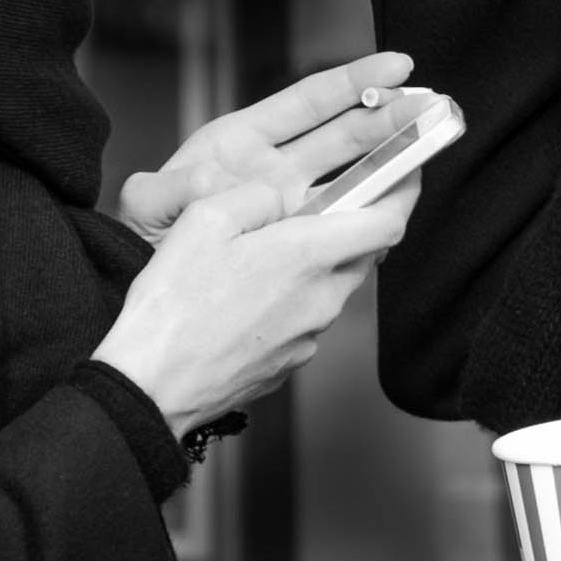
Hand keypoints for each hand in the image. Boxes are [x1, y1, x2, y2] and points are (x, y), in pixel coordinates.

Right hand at [92, 171, 419, 436]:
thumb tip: (279, 195)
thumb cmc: (173, 308)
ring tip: (269, 251)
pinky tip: (249, 294)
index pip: (388, 221)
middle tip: (325, 204)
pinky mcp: (292, 361)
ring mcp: (311, 336)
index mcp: (307, 256)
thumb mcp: (204, 220)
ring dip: (317, 263)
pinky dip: (293, 297)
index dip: (404, 192)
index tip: (407, 173)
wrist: (153, 387)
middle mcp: (321, 298)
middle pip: (363, 253)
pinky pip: (308, 316)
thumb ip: (255, 196)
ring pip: (333, 285)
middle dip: (353, 225)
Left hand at [117, 50, 415, 240]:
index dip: (355, 81)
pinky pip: (345, 228)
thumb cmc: (143, 239)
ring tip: (431, 148)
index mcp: (242, 142)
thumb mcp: (145, 207)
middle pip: (346, 135)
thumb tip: (208, 184)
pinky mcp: (302, 245)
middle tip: (434, 108)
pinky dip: (373, 218)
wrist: (148, 293)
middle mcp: (277, 170)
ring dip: (394, 162)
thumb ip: (167, 191)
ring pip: (355, 180)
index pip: (309, 102)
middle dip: (392, 118)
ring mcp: (294, 208)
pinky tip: (399, 210)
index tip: (399, 68)